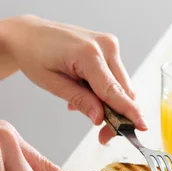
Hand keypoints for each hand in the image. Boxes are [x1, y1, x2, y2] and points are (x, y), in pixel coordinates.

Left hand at [0, 16, 146, 143]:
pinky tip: (87, 93)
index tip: (142, 127)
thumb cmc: (35, 56)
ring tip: (84, 107)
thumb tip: (100, 118)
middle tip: (102, 136)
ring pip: (122, 85)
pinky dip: (107, 91)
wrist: (29, 34)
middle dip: (118, 115)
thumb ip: (80, 100)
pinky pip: (116, 76)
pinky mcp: (110, 47)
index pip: (114, 90)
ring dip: (111, 104)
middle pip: (123, 90)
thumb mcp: (52, 84)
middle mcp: (105, 46)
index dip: (129, 112)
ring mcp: (109, 44)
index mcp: (88, 54)